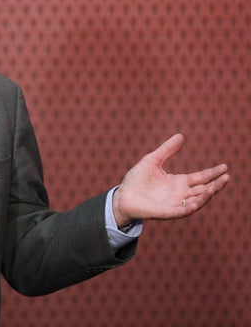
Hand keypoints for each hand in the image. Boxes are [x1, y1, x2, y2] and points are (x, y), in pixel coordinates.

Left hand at [112, 134, 229, 226]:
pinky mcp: (165, 212)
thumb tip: (181, 135)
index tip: (224, 167)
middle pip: (203, 190)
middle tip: (226, 177)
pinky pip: (180, 211)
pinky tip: (194, 202)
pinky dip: (188, 207)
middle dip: (215, 185)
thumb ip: (166, 150)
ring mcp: (174, 204)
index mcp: (178, 182)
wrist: (122, 196)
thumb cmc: (136, 180)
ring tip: (214, 187)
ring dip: (206, 196)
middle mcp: (180, 194)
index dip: (212, 173)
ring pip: (196, 201)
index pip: (200, 177)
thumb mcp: (152, 161)